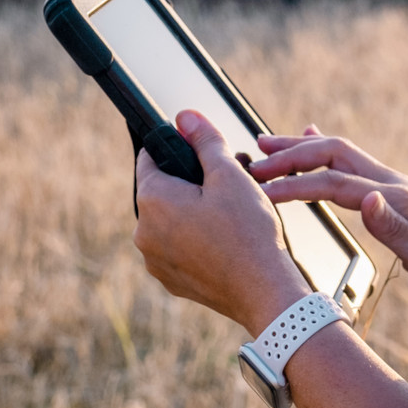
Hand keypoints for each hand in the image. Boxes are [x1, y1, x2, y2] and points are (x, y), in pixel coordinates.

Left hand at [133, 110, 311, 334]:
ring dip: (193, 211)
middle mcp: (143, 232)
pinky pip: (178, 248)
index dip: (179, 149)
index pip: (151, 157)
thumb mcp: (229, 174)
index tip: (203, 154)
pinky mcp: (170, 280)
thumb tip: (186, 116)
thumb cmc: (248, 233)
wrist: (264, 291)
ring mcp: (155, 260)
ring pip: (171, 220)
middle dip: (191, 182)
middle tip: (228, 185)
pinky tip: (225, 240)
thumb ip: (204, 140)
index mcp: (152, 200)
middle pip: (163, 190)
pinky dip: (196, 240)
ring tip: (231, 215)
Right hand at [251, 128, 407, 312]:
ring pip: (338, 155)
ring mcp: (390, 184)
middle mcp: (391, 183)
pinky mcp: (389, 193)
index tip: (262, 191)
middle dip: (291, 154)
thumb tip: (367, 202)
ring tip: (266, 145)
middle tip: (254, 161)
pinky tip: (309, 139)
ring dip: (301, 148)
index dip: (297, 185)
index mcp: (396, 198)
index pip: (336, 184)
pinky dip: (322, 151)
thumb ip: (397, 231)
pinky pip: (349, 163)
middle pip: (333, 154)